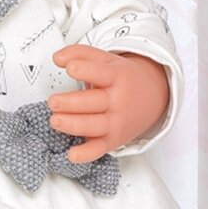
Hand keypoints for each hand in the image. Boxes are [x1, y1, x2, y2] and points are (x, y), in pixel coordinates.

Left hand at [47, 45, 169, 162]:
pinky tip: (71, 154)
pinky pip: (99, 149)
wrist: (154, 96)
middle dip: (71, 103)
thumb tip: (57, 57)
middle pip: (94, 102)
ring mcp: (115, 122)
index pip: (100, 73)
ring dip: (74, 125)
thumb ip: (80, 53)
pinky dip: (86, 154)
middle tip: (52, 101)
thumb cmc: (122, 78)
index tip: (70, 68)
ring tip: (55, 121)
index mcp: (116, 78)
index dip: (85, 70)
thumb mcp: (106, 60)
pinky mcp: (112, 140)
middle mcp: (117, 101)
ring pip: (94, 126)